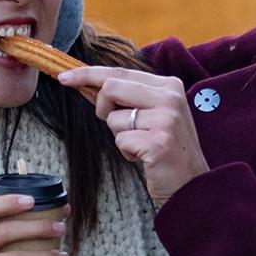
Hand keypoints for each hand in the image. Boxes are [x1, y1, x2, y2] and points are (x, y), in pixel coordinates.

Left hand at [59, 66, 208, 207]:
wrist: (192, 183)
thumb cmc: (167, 147)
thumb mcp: (155, 113)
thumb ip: (130, 96)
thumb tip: (90, 84)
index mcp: (169, 85)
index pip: (119, 72)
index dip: (88, 73)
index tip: (64, 77)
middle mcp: (170, 97)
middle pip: (110, 88)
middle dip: (103, 109)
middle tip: (121, 127)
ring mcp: (166, 120)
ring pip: (113, 119)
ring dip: (120, 136)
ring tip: (142, 145)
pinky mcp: (158, 143)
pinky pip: (120, 141)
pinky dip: (126, 153)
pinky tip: (145, 158)